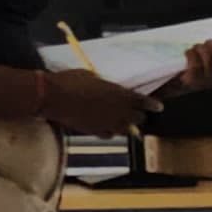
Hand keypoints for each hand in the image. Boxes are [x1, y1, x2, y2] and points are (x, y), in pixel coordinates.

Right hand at [39, 69, 153, 136]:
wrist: (53, 96)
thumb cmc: (71, 80)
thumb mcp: (93, 76)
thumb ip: (106, 85)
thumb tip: (108, 86)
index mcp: (120, 94)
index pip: (144, 102)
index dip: (153, 105)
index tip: (159, 107)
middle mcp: (118, 111)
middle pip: (138, 118)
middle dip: (139, 116)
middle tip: (137, 113)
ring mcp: (107, 123)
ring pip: (126, 130)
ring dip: (126, 126)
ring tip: (124, 122)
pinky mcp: (95, 131)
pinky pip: (109, 135)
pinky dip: (110, 132)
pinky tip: (107, 128)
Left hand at [178, 35, 211, 90]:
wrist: (177, 84)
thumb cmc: (198, 69)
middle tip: (204, 45)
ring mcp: (209, 79)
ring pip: (209, 53)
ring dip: (199, 47)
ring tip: (194, 50)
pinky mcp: (195, 81)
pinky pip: (195, 60)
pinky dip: (190, 53)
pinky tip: (187, 54)